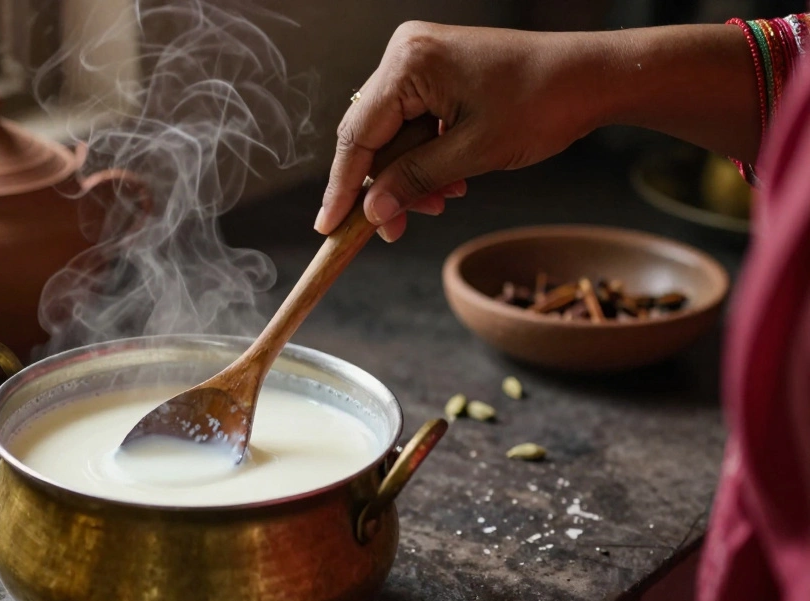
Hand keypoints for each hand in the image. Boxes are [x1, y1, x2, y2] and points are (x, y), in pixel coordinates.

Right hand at [314, 22, 601, 239]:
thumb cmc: (542, 103)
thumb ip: (414, 181)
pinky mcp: (435, 70)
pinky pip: (412, 122)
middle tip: (392, 229)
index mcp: (409, 63)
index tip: (328, 226)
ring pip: (392, 134)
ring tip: (440, 203)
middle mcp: (406, 53)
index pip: (358, 135)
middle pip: (371, 135)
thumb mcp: (473, 153)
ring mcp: (419, 59)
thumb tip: (371, 212)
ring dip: (410, 175)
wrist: (590, 77)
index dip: (343, 187)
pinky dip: (424, 156)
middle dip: (384, 185)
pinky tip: (448, 182)